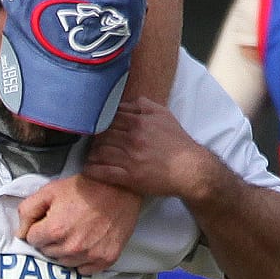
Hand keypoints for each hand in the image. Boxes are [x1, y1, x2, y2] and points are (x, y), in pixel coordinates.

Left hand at [15, 174, 138, 272]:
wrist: (119, 188)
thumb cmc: (85, 188)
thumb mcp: (49, 191)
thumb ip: (27, 211)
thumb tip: (20, 234)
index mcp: (55, 230)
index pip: (32, 240)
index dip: (39, 228)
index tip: (50, 220)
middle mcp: (71, 247)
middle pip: (47, 253)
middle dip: (52, 240)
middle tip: (66, 223)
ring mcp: (89, 255)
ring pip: (64, 262)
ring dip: (66, 251)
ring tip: (78, 232)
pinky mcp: (105, 259)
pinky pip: (84, 270)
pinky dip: (83, 260)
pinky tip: (88, 243)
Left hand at [80, 96, 218, 202]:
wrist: (191, 168)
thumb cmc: (177, 141)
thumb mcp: (164, 115)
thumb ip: (143, 105)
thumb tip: (124, 102)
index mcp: (139, 122)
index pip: (108, 118)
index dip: (99, 122)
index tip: (95, 126)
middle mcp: (132, 138)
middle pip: (102, 135)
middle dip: (94, 138)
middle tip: (90, 142)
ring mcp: (129, 158)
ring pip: (99, 152)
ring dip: (91, 153)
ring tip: (90, 154)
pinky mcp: (129, 177)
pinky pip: (104, 172)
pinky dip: (92, 170)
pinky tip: (88, 169)